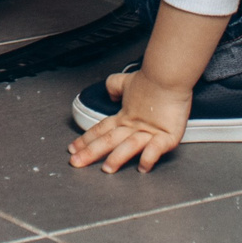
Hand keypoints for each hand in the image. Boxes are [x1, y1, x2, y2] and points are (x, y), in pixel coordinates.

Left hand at [67, 68, 190, 172]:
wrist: (169, 74)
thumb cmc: (151, 79)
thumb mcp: (127, 82)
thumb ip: (115, 87)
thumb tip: (110, 94)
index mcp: (124, 117)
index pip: (101, 130)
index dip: (86, 139)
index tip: (72, 149)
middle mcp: (133, 126)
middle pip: (109, 140)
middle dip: (90, 152)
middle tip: (76, 162)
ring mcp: (150, 132)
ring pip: (129, 146)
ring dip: (117, 157)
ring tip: (107, 168)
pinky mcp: (167, 135)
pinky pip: (156, 148)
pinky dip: (149, 157)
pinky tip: (142, 167)